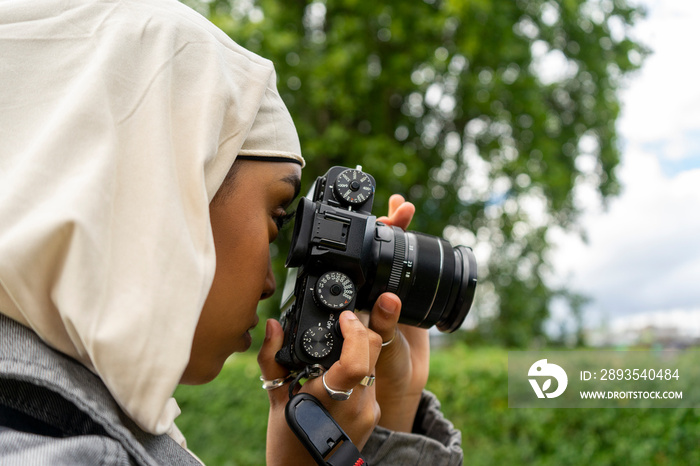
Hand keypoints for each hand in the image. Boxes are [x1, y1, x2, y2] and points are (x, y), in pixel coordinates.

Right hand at [258, 312, 381, 465]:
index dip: (355, 331)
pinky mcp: (374, 415)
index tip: (343, 317)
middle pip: (374, 351)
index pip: (357, 359)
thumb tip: (274, 325)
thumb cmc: (287, 443)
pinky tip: (339, 376)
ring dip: (360, 350)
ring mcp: (369, 411)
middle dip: (360, 330)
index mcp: (330, 398)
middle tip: (342, 323)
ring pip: (375, 364)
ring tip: (336, 351)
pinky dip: (360, 370)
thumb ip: (272, 358)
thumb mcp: (276, 400)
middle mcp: (356, 404)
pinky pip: (372, 382)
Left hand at [371, 194, 428, 431]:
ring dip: (398, 229)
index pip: (356, 265)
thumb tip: (389, 299)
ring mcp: (386, 292)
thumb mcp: (378, 350)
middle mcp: (367, 293)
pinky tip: (408, 223)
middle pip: (375, 252)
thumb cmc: (380, 370)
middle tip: (399, 209)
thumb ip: (383, 325)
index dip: (366, 243)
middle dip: (386, 227)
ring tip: (402, 207)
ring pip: (391, 255)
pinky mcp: (406, 296)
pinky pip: (409, 268)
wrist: (401, 383)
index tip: (379, 222)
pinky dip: (411, 246)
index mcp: (353, 303)